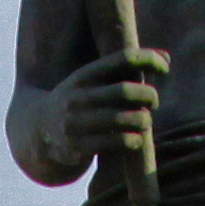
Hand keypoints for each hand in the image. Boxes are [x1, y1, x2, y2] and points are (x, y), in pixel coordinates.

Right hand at [36, 44, 167, 177]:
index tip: (164, 68)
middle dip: (148, 95)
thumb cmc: (80, 102)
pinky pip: (115, 143)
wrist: (38, 130)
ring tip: (145, 121)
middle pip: (124, 91)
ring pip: (122, 119)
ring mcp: (75, 122)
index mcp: (84, 75)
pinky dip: (133, 141)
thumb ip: (127, 70)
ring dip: (143, 120)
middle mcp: (77, 96)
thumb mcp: (95, 81)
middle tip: (154, 101)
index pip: (122, 59)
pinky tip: (137, 140)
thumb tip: (167, 58)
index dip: (148, 59)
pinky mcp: (77, 146)